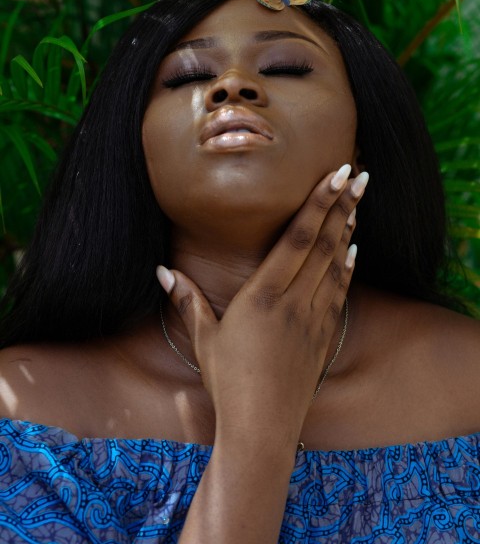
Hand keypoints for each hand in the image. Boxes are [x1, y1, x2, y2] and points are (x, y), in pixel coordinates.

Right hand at [157, 165, 368, 448]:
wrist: (263, 429)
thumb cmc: (229, 383)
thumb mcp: (204, 339)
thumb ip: (186, 301)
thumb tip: (161, 271)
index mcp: (264, 295)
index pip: (298, 238)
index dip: (318, 203)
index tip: (336, 175)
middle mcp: (295, 301)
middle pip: (324, 243)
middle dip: (343, 205)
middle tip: (361, 175)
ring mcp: (314, 319)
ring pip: (336, 264)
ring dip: (348, 230)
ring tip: (357, 202)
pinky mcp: (323, 337)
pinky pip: (340, 293)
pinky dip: (348, 268)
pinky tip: (353, 251)